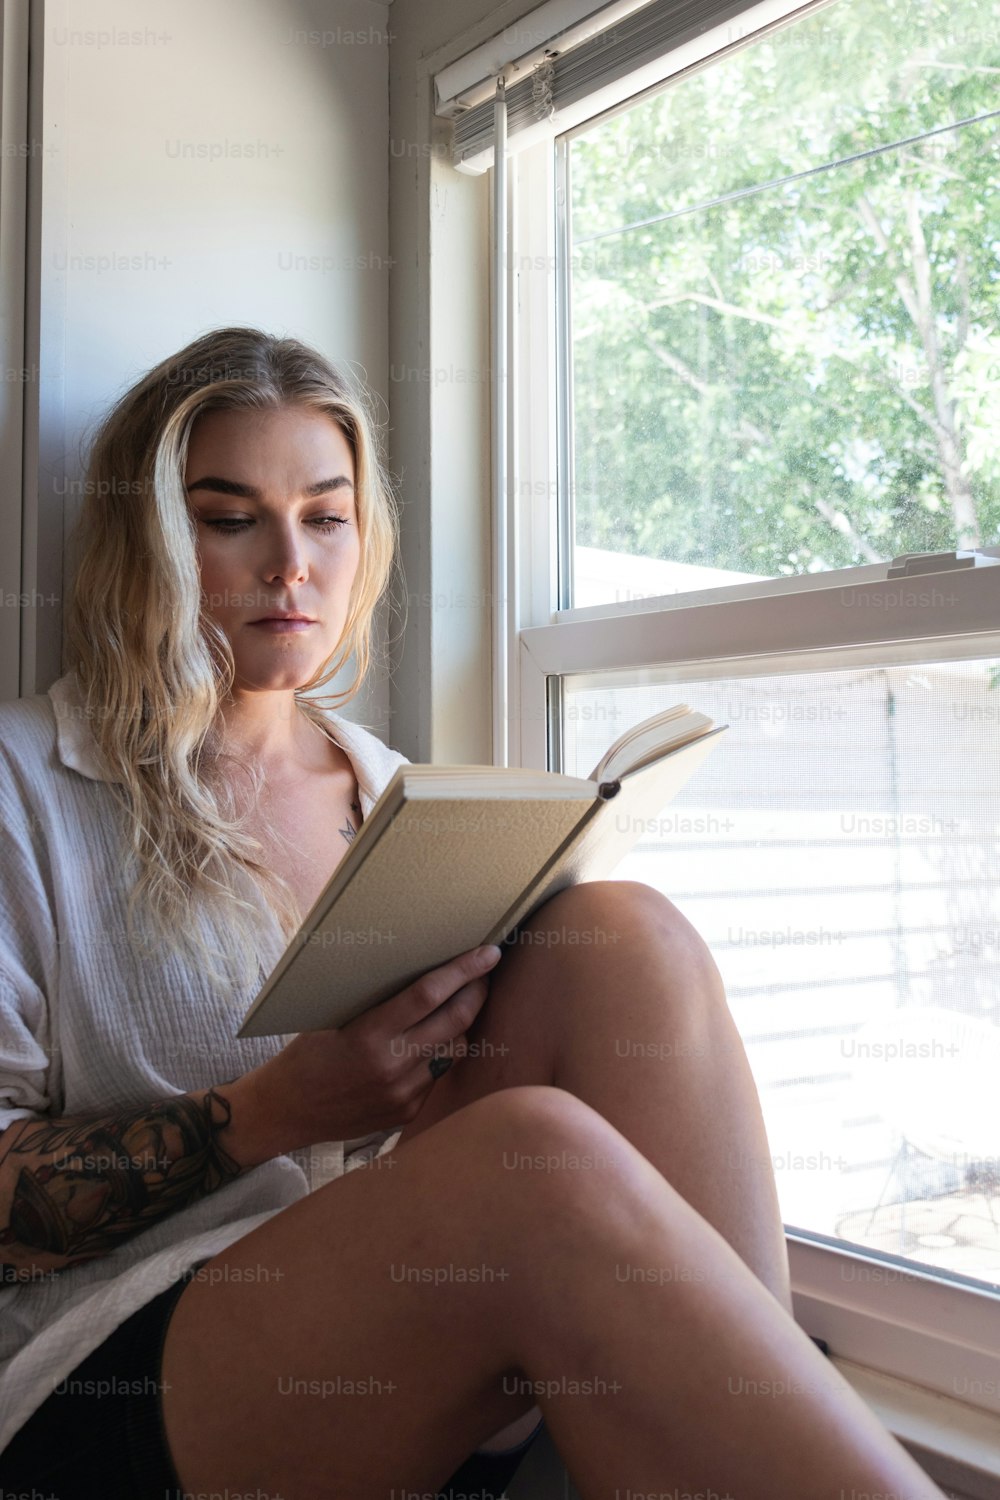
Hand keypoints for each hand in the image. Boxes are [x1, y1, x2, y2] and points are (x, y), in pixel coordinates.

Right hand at [244, 944, 502, 1152]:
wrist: (286, 1110)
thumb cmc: (307, 1054)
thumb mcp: (337, 1018)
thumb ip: (382, 1004)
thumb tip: (426, 972)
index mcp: (369, 1034)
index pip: (429, 994)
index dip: (463, 970)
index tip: (488, 952)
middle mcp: (391, 1065)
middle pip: (455, 1021)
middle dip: (477, 992)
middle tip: (484, 972)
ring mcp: (402, 1093)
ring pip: (454, 1050)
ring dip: (461, 1025)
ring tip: (459, 1005)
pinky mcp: (406, 1112)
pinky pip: (437, 1076)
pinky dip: (438, 1056)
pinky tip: (428, 1044)